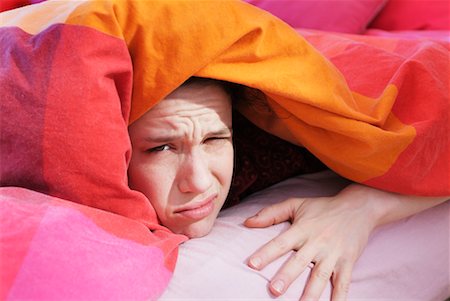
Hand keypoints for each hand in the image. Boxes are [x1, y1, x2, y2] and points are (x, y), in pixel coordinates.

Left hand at [244, 184, 378, 300]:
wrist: (358, 208)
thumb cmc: (323, 207)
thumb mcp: (296, 204)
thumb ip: (271, 213)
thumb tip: (247, 222)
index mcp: (302, 229)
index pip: (281, 242)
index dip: (266, 253)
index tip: (252, 264)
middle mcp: (317, 242)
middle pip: (300, 262)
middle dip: (287, 276)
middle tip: (274, 290)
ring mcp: (334, 254)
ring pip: (321, 276)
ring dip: (311, 292)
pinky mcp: (348, 262)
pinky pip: (343, 283)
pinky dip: (339, 298)